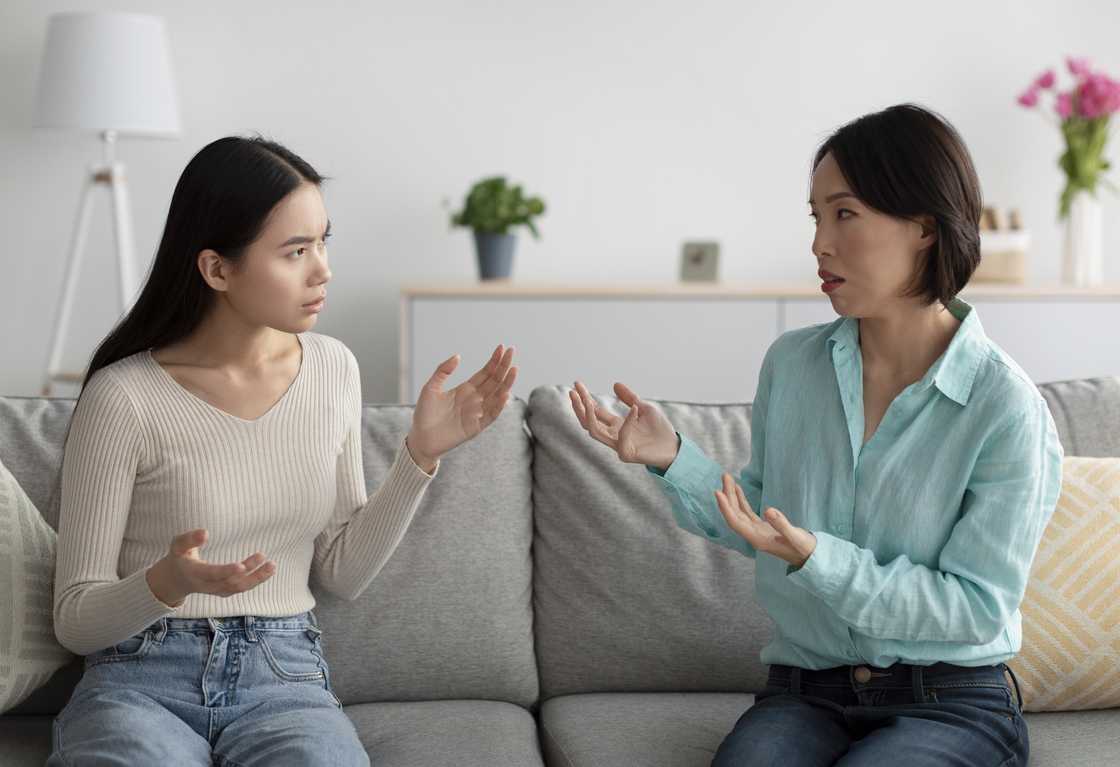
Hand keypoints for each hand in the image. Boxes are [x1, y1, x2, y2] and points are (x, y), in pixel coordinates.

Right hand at [145, 528, 275, 606]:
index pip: (211, 574)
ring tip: (272, 565)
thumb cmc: (179, 557)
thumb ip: (190, 539)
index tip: (241, 566)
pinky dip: (255, 580)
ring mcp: (216, 590)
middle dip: (248, 572)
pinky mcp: (223, 591)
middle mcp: (206, 585)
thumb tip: (205, 532)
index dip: (226, 571)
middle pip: (229, 582)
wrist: (175, 580)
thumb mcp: (178, 545)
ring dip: (257, 578)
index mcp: (194, 573)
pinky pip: (241, 588)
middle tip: (263, 557)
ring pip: (238, 588)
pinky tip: (268, 570)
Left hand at [406, 344, 517, 469]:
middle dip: (504, 366)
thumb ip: (442, 371)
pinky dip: (499, 405)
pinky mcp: (476, 427)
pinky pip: (491, 415)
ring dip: (506, 383)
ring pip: (497, 396)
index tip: (501, 347)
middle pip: (494, 381)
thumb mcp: (430, 387)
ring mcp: (477, 413)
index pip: (485, 373)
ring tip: (514, 369)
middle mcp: (475, 399)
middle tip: (512, 351)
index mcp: (465, 389)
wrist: (420, 438)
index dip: (494, 361)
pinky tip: (505, 394)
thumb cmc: (424, 413)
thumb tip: (458, 356)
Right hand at [569, 380, 679, 469]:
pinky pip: (622, 436)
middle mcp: (613, 436)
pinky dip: (628, 422)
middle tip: (573, 391)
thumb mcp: (644, 408)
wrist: (674, 448)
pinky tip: (636, 409)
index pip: (595, 412)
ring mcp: (618, 446)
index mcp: (616, 426)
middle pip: (588, 422)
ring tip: (586, 400)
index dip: (585, 398)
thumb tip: (615, 384)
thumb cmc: (660, 430)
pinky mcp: (626, 454)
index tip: (577, 384)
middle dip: (579, 407)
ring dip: (589, 416)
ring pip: (594, 432)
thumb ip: (630, 398)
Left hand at [714, 474, 816, 566]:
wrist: (810, 556)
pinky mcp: (762, 527)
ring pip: (739, 512)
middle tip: (725, 476)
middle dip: (728, 495)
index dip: (725, 508)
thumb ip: (782, 524)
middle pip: (735, 514)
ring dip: (732, 496)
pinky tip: (737, 489)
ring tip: (728, 478)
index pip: (735, 522)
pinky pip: (747, 512)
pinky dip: (741, 500)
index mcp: (757, 539)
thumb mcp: (795, 537)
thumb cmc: (803, 549)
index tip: (718, 492)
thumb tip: (768, 510)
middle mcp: (753, 535)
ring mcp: (756, 531)